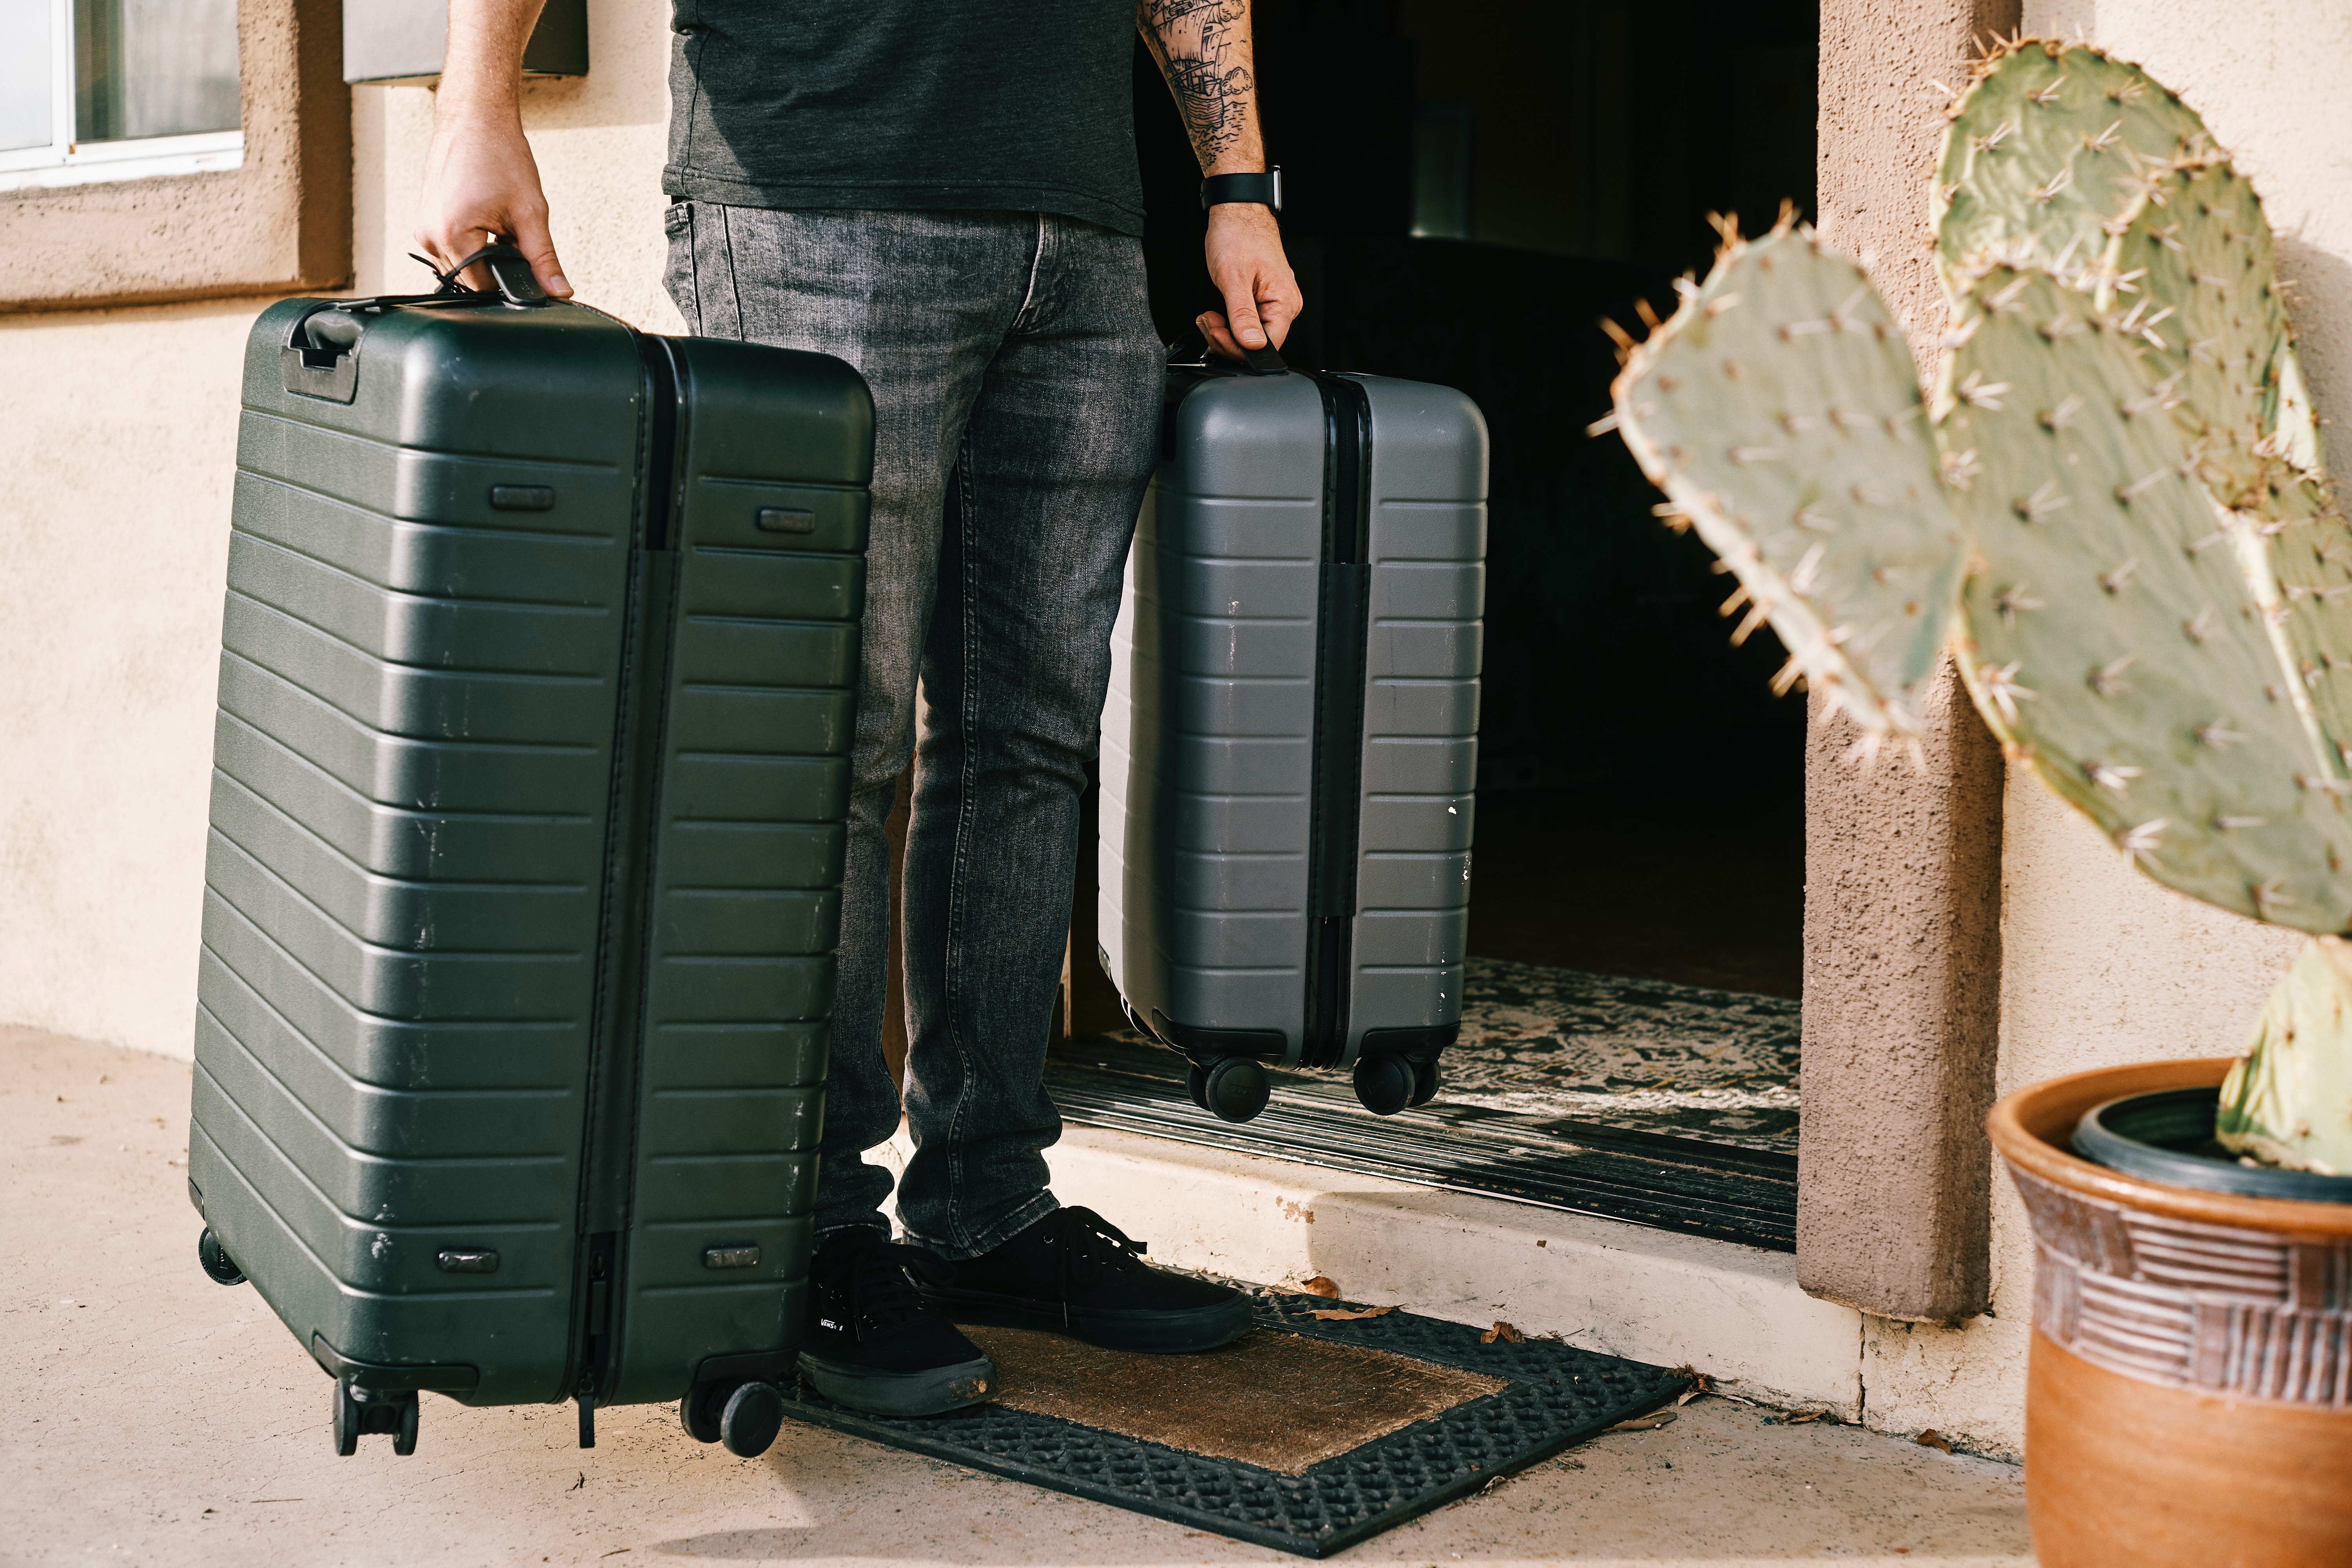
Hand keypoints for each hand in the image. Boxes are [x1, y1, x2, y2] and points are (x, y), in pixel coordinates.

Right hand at [415, 107, 569, 297]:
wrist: (475, 117)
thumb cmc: (498, 153)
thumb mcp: (530, 213)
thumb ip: (543, 259)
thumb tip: (558, 292)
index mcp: (451, 235)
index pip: (483, 289)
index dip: (510, 284)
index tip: (526, 268)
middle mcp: (429, 235)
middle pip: (470, 281)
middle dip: (497, 269)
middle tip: (514, 236)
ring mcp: (423, 228)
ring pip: (460, 267)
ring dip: (483, 257)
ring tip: (498, 223)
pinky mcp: (424, 221)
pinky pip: (450, 249)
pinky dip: (471, 244)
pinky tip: (485, 220)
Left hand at [1199, 203, 1300, 356]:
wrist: (1237, 210)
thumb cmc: (1238, 235)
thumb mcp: (1234, 279)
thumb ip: (1242, 315)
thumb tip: (1252, 345)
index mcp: (1284, 302)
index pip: (1268, 345)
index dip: (1239, 347)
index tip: (1217, 333)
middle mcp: (1284, 304)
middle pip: (1257, 342)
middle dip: (1227, 339)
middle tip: (1208, 323)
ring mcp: (1273, 300)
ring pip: (1249, 333)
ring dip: (1224, 331)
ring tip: (1208, 317)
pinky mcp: (1262, 297)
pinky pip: (1246, 320)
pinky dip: (1228, 322)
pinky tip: (1215, 314)